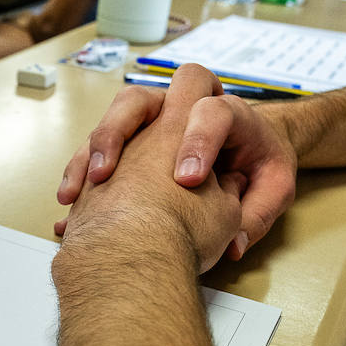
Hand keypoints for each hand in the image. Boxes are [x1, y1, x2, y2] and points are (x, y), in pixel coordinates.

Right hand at [56, 65, 296, 259]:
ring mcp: (150, 124)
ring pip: (110, 122)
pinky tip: (71, 204)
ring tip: (78, 192)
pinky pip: (97, 150)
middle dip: (120, 132)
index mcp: (225, 114)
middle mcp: (180, 112)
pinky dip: (81, 174)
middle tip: (112, 172)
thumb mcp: (275, 189)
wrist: (250, 148)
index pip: (209, 112)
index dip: (198, 141)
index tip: (189, 179)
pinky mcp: (130, 144)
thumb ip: (257, 215)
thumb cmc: (263, 162)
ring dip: (91, 153)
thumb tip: (235, 245)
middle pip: (139, 100)